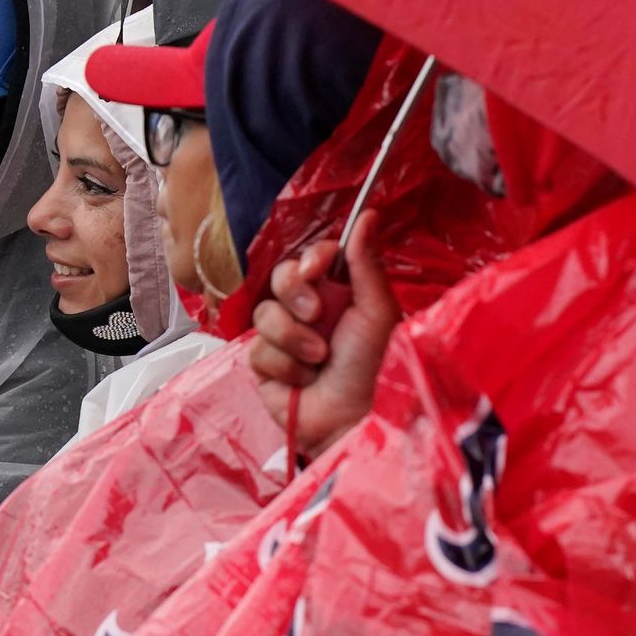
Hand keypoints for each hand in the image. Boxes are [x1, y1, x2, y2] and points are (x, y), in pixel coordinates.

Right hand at [249, 210, 401, 458]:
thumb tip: (367, 214)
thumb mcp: (376, 312)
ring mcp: (285, 339)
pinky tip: (304, 380)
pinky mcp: (265, 367)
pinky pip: (258, 349)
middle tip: (316, 314)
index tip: (318, 267)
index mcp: (337, 294)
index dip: (308, 259)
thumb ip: (365, 263)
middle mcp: (309, 312)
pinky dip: (284, 365)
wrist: (356, 420)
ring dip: (294, 338)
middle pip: (279, 278)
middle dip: (295, 294)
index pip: (309, 258)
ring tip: (319, 359)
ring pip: (265, 314)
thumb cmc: (376, 368)